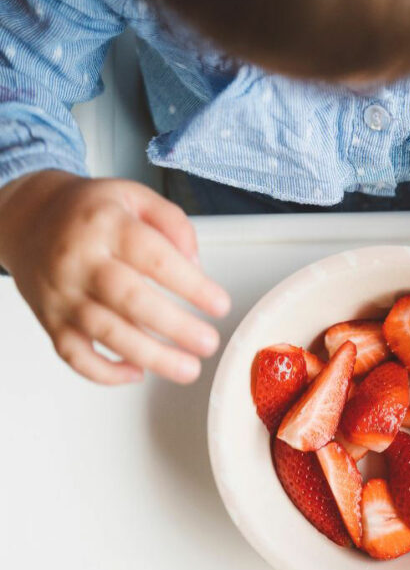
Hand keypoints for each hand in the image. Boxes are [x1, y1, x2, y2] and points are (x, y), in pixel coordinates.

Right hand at [0, 171, 229, 384]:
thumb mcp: (136, 197)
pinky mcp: (51, 321)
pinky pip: (73, 355)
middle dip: (175, 327)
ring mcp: (64, 294)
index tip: (220, 305)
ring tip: (188, 368)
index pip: (154, 257)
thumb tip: (195, 264)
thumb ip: (173, 224)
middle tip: (208, 343)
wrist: (29, 218)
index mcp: (107, 226)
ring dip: (151, 356)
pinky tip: (137, 372)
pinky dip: (105, 372)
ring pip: (106, 332)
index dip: (191, 285)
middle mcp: (81, 261)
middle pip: (129, 299)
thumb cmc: (89, 212)